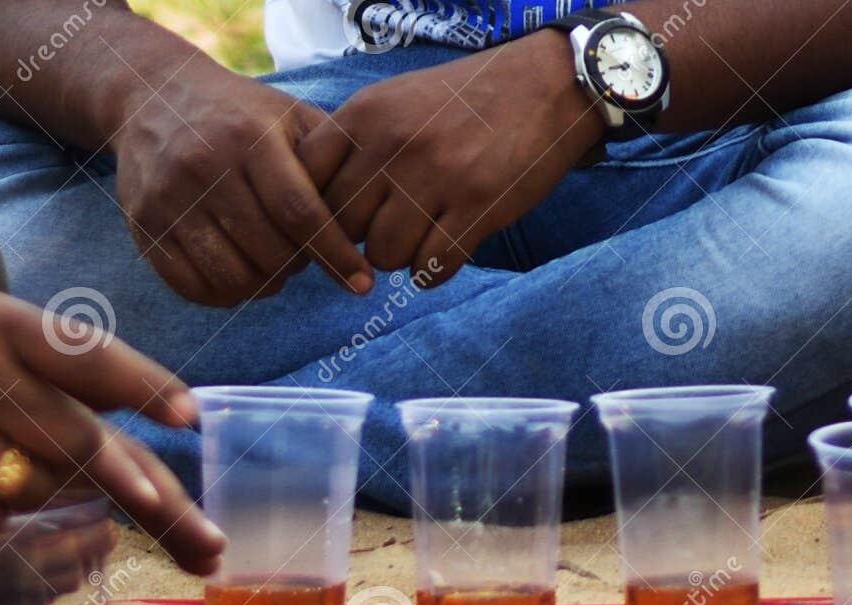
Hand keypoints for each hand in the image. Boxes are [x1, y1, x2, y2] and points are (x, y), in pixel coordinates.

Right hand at [0, 284, 224, 573]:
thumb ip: (52, 362)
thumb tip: (140, 433)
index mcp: (2, 324)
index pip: (92, 358)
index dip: (147, 388)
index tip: (194, 419)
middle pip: (88, 449)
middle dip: (157, 501)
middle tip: (209, 543)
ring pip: (41, 491)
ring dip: (46, 492)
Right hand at [111, 66, 371, 304]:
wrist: (155, 97)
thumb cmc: (242, 115)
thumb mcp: (290, 117)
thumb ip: (332, 161)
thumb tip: (373, 217)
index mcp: (250, 138)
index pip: (301, 213)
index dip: (335, 255)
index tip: (362, 285)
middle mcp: (205, 166)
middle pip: (270, 253)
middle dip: (298, 267)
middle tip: (302, 255)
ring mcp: (169, 198)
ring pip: (232, 277)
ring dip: (264, 285)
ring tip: (272, 264)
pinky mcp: (143, 224)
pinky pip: (191, 287)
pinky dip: (224, 294)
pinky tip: (240, 275)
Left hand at [297, 30, 605, 282]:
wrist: (545, 85)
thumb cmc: (463, 101)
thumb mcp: (393, 101)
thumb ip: (351, 144)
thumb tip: (311, 203)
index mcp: (365, 115)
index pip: (306, 184)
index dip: (314, 215)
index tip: (332, 225)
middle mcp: (394, 145)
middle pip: (343, 228)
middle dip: (358, 241)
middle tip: (382, 234)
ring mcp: (436, 177)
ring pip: (384, 255)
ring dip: (398, 258)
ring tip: (417, 239)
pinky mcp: (477, 207)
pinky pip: (431, 268)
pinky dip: (430, 274)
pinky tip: (441, 255)